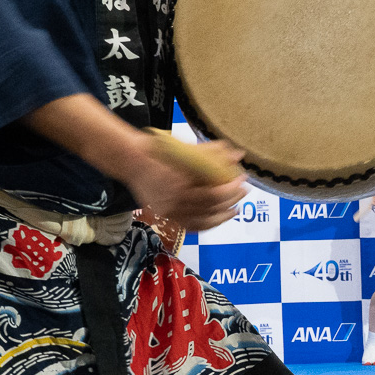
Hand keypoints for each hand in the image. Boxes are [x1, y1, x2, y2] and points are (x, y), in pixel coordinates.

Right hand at [125, 138, 246, 231]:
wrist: (131, 160)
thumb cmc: (158, 150)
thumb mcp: (186, 147)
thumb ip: (212, 152)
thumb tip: (237, 155)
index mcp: (180, 184)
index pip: (213, 194)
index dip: (231, 189)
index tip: (242, 179)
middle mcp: (175, 202)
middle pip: (211, 208)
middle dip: (231, 200)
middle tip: (243, 190)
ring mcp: (170, 211)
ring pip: (202, 222)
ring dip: (222, 217)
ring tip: (234, 209)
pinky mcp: (166, 216)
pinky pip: (191, 226)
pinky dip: (206, 224)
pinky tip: (216, 218)